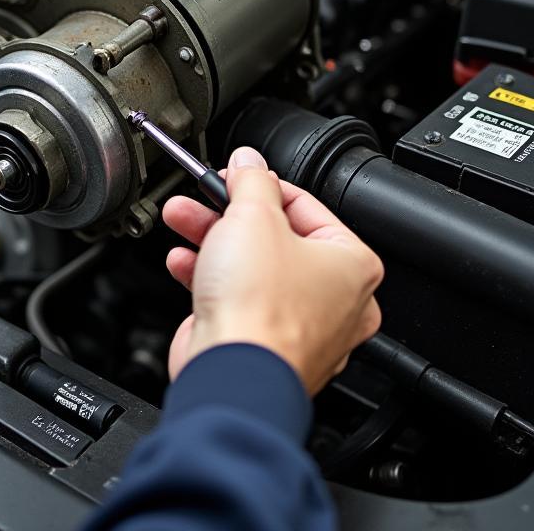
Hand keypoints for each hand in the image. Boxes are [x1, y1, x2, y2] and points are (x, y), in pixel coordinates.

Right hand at [162, 147, 383, 395]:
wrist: (233, 372)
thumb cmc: (261, 308)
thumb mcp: (253, 217)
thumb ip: (251, 182)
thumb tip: (249, 163)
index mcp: (352, 264)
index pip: (303, 204)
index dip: (258, 185)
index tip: (230, 176)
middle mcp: (335, 299)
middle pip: (273, 236)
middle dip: (226, 213)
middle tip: (202, 197)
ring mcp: (299, 326)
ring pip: (251, 267)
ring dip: (210, 240)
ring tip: (181, 219)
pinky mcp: (264, 344)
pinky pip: (237, 299)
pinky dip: (209, 278)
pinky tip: (183, 262)